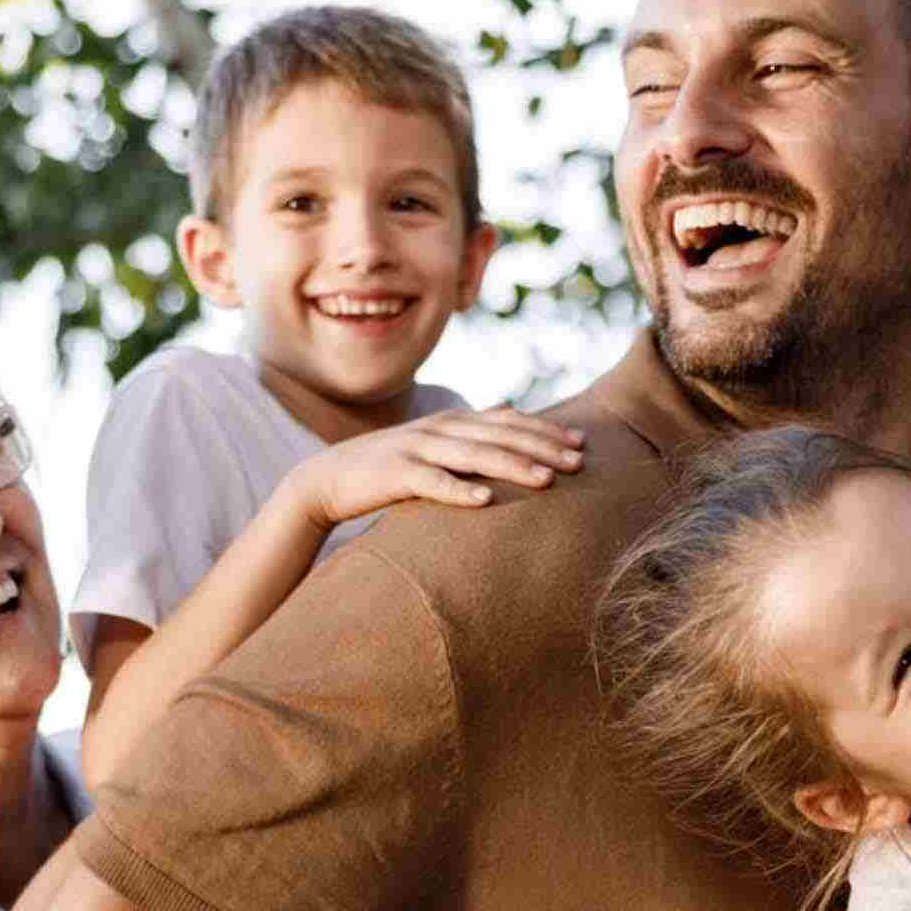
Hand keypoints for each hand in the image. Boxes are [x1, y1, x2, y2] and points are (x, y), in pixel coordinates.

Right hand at [280, 405, 583, 528]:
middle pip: (500, 436)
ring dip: (512, 467)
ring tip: (546, 481)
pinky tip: (484, 500)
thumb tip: (510, 410)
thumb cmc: (390, 465)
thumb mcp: (435, 441)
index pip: (509, 421)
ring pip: (473, 456)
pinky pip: (431, 483)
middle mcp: (440, 429)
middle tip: (578, 463)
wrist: (328, 478)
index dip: (546, 431)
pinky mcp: (395, 474)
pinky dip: (458, 490)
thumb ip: (472, 428)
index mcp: (453, 421)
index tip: (582, 443)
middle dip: (543, 448)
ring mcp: (417, 449)